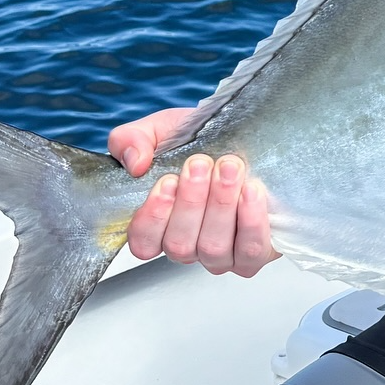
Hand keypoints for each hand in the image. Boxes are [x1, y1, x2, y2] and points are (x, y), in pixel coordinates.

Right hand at [109, 107, 278, 277]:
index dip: (153, 217)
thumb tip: (135, 163)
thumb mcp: (158, 130)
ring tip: (229, 168)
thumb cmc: (198, 139)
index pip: (143, 243)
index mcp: (158, 225)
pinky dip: (251, 221)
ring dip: (221, 205)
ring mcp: (221, 254)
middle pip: (179, 245)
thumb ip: (129, 140)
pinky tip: (251, 190)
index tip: (167, 181)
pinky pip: (250, 251)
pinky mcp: (254, 252)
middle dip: (191, 201)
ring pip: (213, 248)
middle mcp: (188, 245)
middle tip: (201, 164)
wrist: (243, 132)